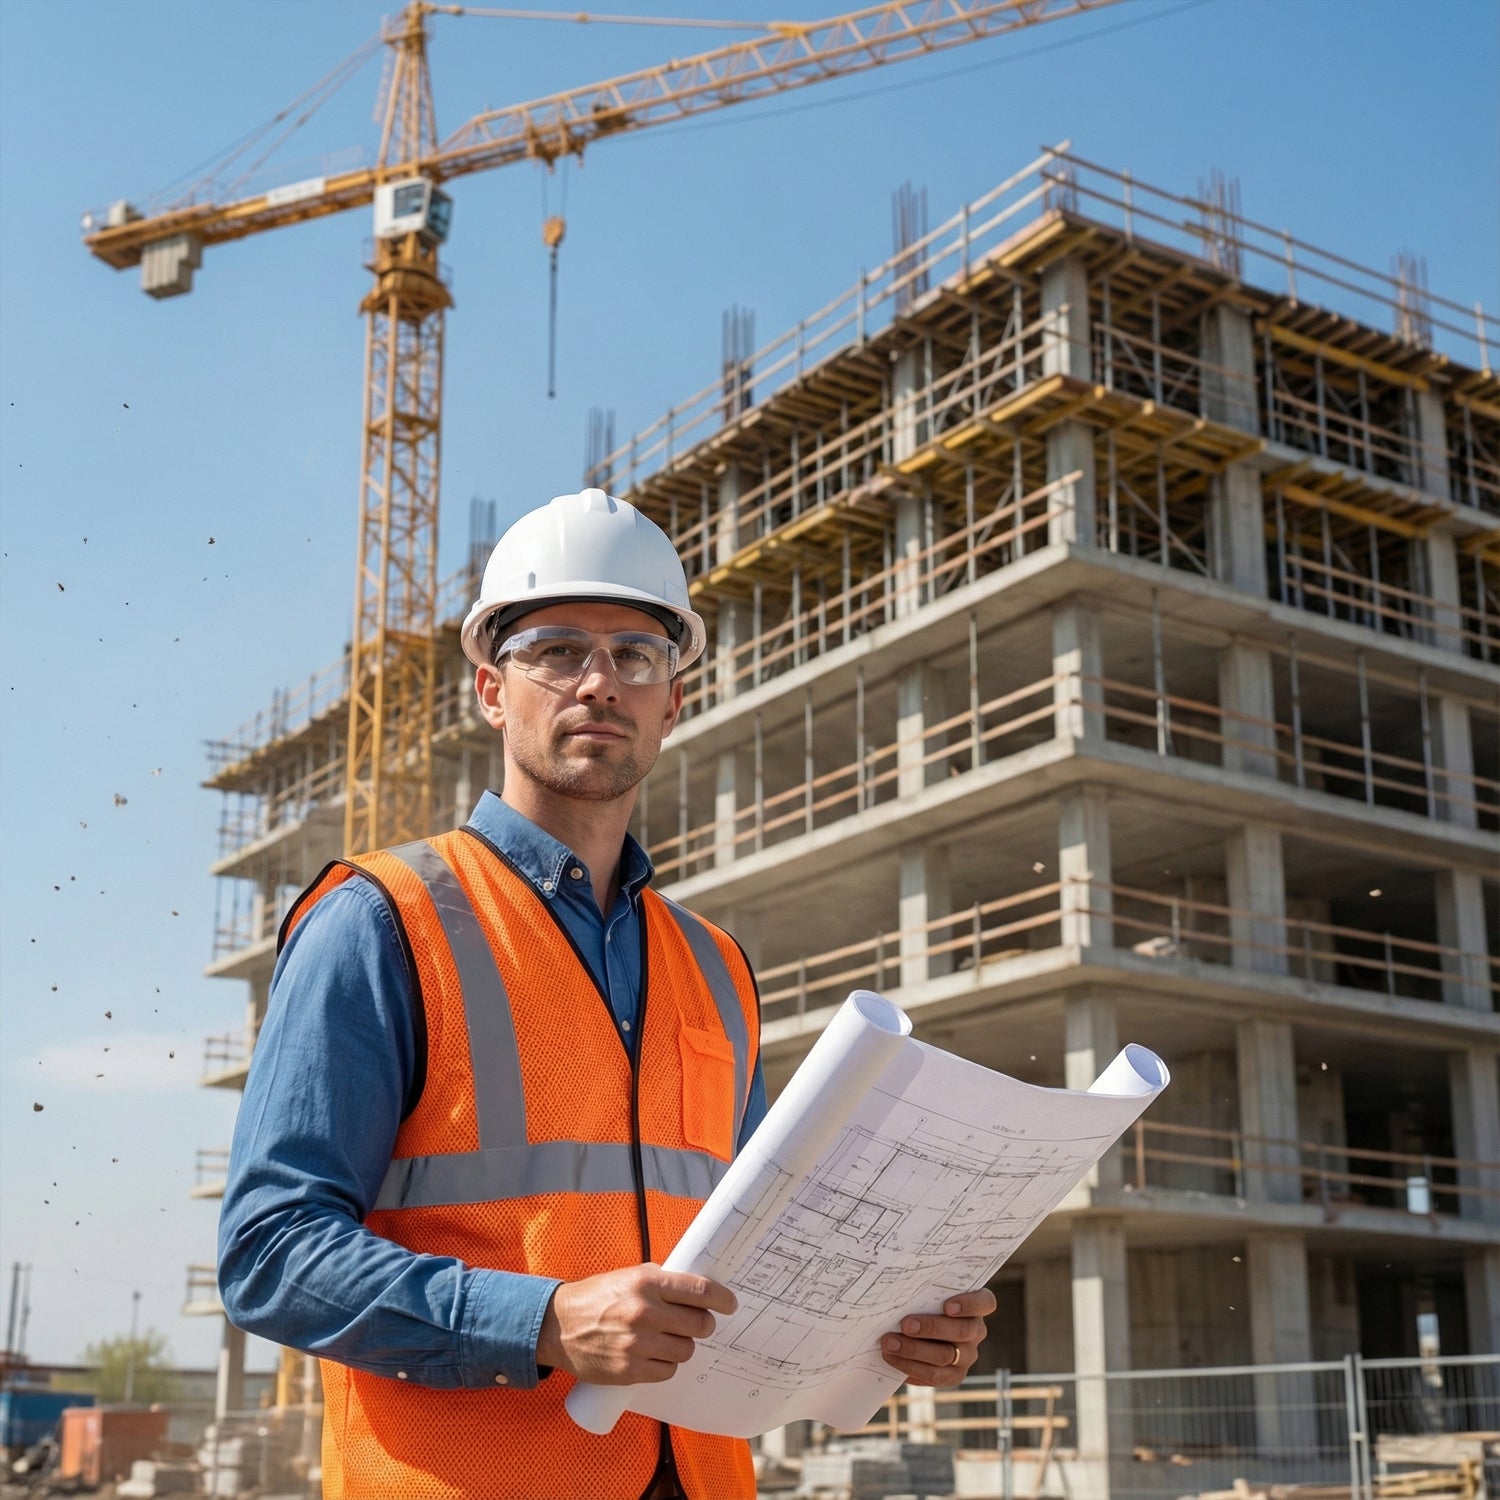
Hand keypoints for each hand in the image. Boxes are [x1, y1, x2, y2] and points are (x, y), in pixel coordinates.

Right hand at [536, 1264, 736, 1384]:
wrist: (559, 1326)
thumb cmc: (599, 1297)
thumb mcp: (630, 1276)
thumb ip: (663, 1282)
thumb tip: (700, 1288)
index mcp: (647, 1283)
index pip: (699, 1290)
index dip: (721, 1298)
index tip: (730, 1303)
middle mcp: (644, 1312)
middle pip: (699, 1324)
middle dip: (702, 1324)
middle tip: (695, 1322)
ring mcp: (637, 1344)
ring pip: (686, 1350)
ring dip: (682, 1345)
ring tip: (667, 1338)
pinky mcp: (629, 1371)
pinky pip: (667, 1371)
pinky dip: (665, 1364)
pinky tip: (653, 1354)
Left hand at [880, 1288, 996, 1386]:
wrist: (914, 1326)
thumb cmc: (921, 1299)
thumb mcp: (925, 1289)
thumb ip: (922, 1285)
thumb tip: (897, 1280)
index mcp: (976, 1305)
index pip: (985, 1302)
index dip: (969, 1305)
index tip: (947, 1306)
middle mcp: (976, 1330)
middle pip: (962, 1331)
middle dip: (931, 1328)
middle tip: (905, 1324)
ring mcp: (967, 1355)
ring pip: (945, 1356)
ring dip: (914, 1350)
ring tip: (890, 1344)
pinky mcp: (954, 1375)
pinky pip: (935, 1376)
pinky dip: (911, 1368)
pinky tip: (893, 1360)